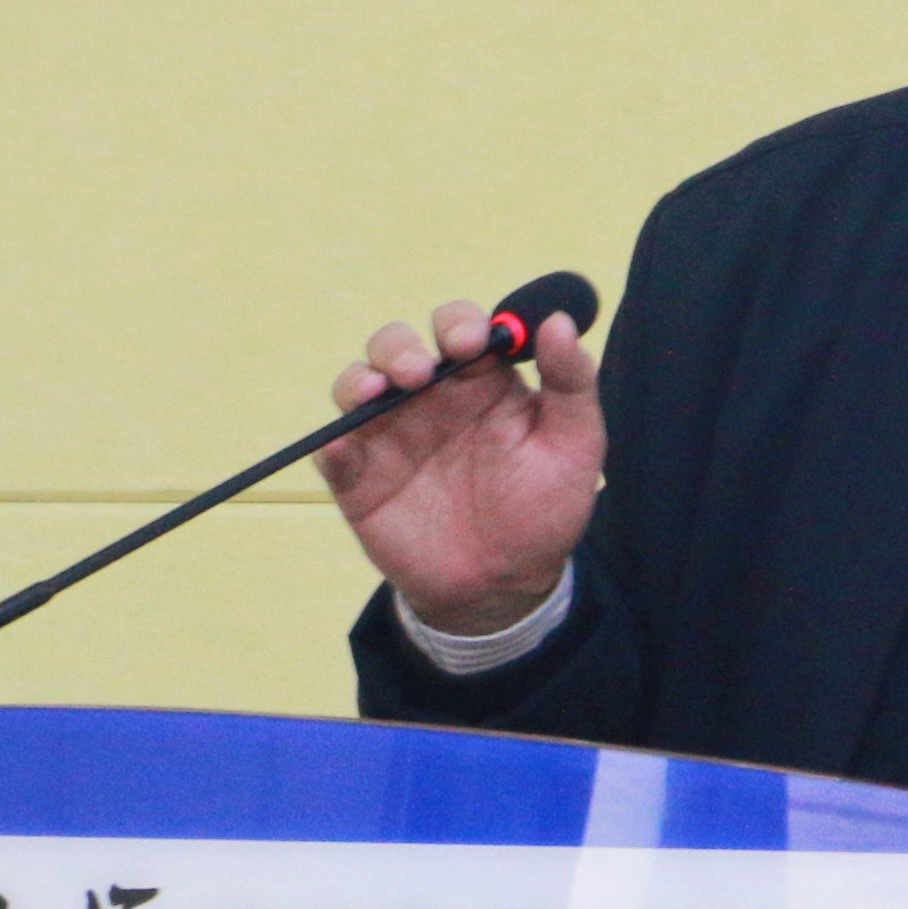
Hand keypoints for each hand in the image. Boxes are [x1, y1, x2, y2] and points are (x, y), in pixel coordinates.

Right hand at [313, 300, 603, 636]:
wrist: (504, 587)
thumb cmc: (543, 509)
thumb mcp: (575, 445)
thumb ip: (572, 382)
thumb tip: (559, 321)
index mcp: (480, 381)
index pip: (460, 329)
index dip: (460, 324)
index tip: (472, 341)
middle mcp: (430, 397)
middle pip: (398, 346)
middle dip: (401, 347)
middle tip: (420, 372)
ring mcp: (390, 435)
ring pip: (357, 384)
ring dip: (360, 378)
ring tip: (377, 392)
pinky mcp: (361, 479)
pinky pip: (334, 451)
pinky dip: (332, 443)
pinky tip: (344, 447)